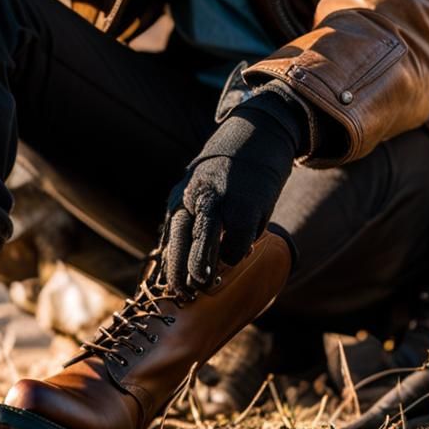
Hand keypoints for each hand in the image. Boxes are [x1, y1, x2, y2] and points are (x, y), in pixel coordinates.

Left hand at [163, 88, 306, 292]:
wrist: (259, 134)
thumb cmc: (226, 170)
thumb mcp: (197, 187)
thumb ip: (187, 217)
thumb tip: (172, 257)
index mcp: (182, 194)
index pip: (170, 236)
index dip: (170, 268)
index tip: (171, 290)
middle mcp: (196, 197)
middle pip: (182, 243)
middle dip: (183, 274)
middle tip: (187, 294)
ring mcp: (222, 202)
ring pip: (208, 248)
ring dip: (207, 269)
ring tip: (208, 282)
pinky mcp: (247, 207)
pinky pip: (238, 244)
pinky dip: (237, 252)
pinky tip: (240, 248)